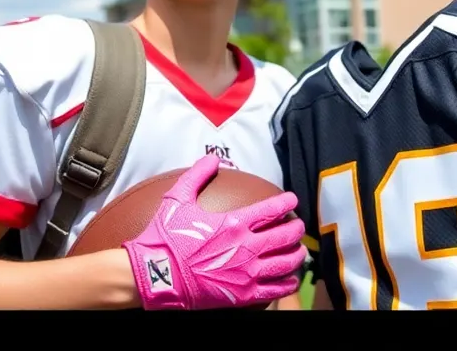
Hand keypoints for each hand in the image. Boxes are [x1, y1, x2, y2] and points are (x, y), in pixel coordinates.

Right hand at [122, 154, 306, 309]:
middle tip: (298, 226)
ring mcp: (246, 273)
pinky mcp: (242, 296)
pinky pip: (274, 290)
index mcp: (234, 223)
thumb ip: (197, 175)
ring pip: (284, 263)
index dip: (286, 203)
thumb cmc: (166, 238)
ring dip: (296, 255)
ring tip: (299, 251)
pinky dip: (286, 284)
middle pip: (284, 236)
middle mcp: (246, 247)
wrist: (157, 276)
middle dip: (296, 229)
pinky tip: (291, 280)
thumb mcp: (177, 199)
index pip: (271, 210)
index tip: (292, 200)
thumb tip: (212, 159)